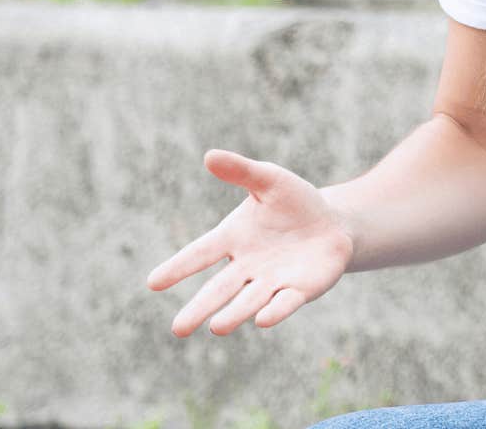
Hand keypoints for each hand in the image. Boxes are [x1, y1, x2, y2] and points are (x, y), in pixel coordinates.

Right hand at [146, 149, 354, 336]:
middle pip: (219, 289)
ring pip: (248, 301)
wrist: (332, 224)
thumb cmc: (295, 202)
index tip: (153, 283)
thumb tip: (210, 155)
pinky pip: (285, 302)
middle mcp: (247, 266)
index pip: (200, 254)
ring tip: (217, 327)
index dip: (178, 267)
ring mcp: (272, 281)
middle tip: (178, 329)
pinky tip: (262, 320)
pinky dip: (274, 311)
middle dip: (200, 308)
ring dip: (234, 313)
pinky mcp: (299, 290)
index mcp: (232, 239)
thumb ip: (242, 171)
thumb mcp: (270, 180)